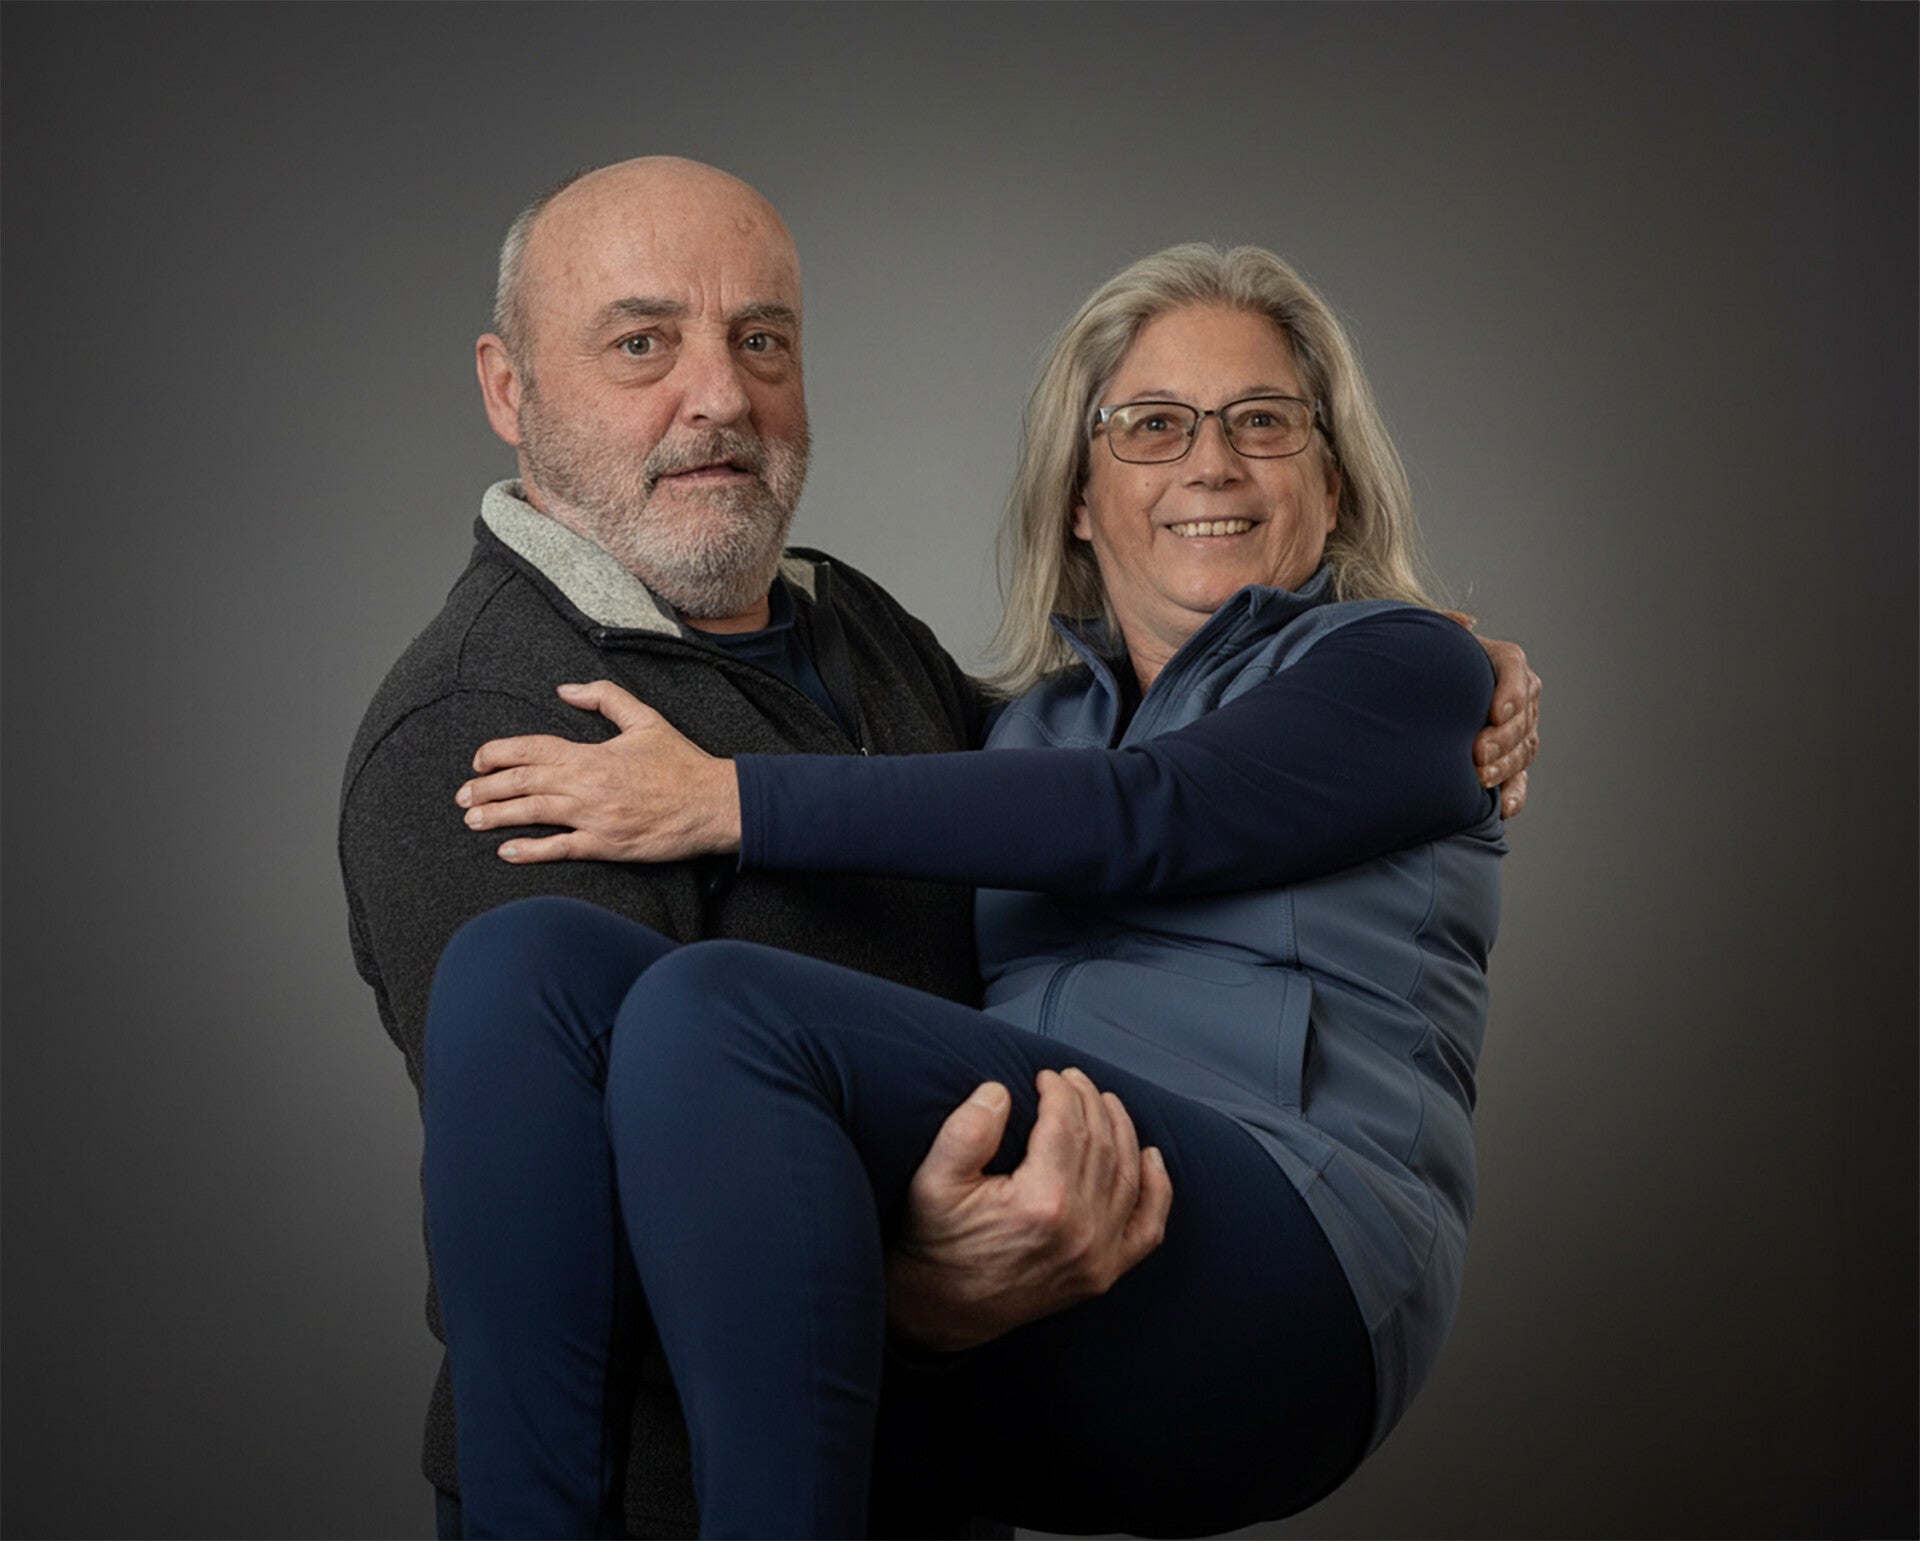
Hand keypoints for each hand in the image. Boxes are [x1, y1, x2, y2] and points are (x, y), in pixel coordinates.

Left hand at [455, 680, 741, 862]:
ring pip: (533, 815)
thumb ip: (604, 698)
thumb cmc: (682, 763)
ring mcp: (594, 818)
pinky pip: (560, 849)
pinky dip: (531, 851)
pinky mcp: (606, 845)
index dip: (499, 754)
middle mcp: (586, 785)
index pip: (532, 750)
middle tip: (463, 794)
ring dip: (497, 817)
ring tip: (473, 820)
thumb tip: (566, 690)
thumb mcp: (645, 719)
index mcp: (592, 754)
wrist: (713, 803)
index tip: (479, 760)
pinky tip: (508, 851)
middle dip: (486, 787)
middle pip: (523, 783)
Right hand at [885, 1068, 1172, 1353]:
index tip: (1046, 1075)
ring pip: (1127, 1175)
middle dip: (1089, 1102)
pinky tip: (1150, 1157)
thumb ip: (967, 1130)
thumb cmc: (935, 1243)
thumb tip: (1001, 1091)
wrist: (941, 1312)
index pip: (1066, 1126)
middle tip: (1073, 1079)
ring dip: (1122, 1130)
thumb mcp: (933, 1181)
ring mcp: (1098, 1257)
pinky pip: (1148, 1227)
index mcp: (1040, 1203)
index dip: (1060, 1091)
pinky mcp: (1104, 1275)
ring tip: (1105, 1101)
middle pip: (1100, 1144)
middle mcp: (1080, 1231)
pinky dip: (1156, 1190)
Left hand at [1441, 617, 1540, 817]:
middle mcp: (1516, 694)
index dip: (1512, 691)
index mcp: (1500, 660)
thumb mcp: (1425, 639)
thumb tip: (1465, 623)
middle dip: (1502, 737)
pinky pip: (1519, 779)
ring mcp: (1516, 728)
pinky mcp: (1507, 760)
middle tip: (1476, 754)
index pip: (1515, 670)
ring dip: (1505, 766)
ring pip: (1523, 747)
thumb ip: (1440, 627)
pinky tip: (1503, 809)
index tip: (1496, 711)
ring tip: (1481, 779)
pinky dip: (1513, 794)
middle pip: (1522, 715)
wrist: (1416, 693)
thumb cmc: (1421, 662)